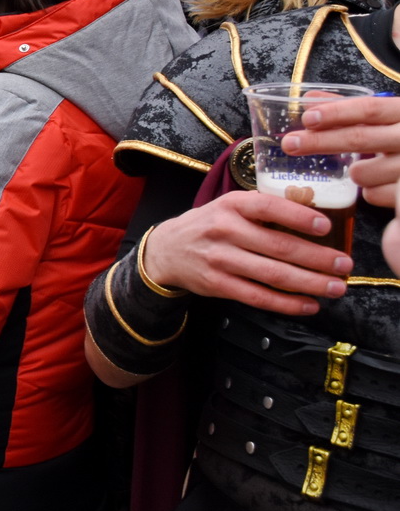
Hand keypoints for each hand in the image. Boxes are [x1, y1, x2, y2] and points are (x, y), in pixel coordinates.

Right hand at [142, 190, 351, 314]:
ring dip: (310, 283)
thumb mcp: (229, 206)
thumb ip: (263, 210)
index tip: (326, 227)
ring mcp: (220, 259)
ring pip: (273, 275)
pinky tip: (309, 304)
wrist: (167, 250)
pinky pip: (258, 297)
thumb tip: (313, 218)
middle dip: (317, 258)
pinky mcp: (218, 284)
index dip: (299, 216)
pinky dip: (287, 304)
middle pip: (279, 246)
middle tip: (344, 265)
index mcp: (231, 205)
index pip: (268, 207)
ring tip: (336, 287)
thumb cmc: (209, 225)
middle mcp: (224, 230)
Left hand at [288, 95, 399, 273]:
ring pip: (360, 173)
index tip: (307, 118)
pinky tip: (380, 183)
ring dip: (353, 172)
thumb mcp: (389, 118)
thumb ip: (353, 108)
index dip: (336, 112)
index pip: (369, 109)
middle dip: (319, 142)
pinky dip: (370, 190)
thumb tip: (308, 99)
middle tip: (290, 144)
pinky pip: (372, 195)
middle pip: (358, 139)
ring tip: (364, 168)